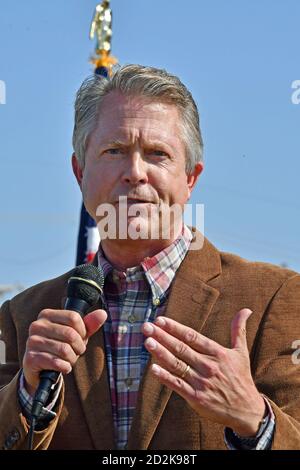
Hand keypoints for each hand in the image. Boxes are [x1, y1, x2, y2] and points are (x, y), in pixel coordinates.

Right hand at [23, 308, 106, 395]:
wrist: (41, 369)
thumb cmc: (61, 346)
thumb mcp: (77, 334)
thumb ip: (90, 324)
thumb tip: (103, 313)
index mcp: (47, 315)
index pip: (73, 317)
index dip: (83, 330)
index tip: (81, 338)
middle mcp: (37, 325)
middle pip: (70, 334)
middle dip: (79, 347)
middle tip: (76, 352)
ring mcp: (32, 341)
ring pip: (64, 350)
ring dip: (72, 359)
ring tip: (69, 360)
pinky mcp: (31, 358)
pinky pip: (56, 362)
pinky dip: (65, 367)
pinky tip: (63, 367)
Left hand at [143, 308, 265, 436]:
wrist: (247, 411)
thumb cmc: (241, 378)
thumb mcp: (241, 352)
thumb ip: (239, 330)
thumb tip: (246, 310)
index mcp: (217, 353)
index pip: (192, 336)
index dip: (175, 328)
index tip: (160, 320)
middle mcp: (208, 366)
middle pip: (181, 348)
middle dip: (162, 336)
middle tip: (146, 327)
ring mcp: (202, 382)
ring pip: (177, 364)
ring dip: (161, 353)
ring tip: (147, 342)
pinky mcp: (197, 398)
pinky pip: (177, 385)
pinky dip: (165, 377)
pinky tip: (153, 369)